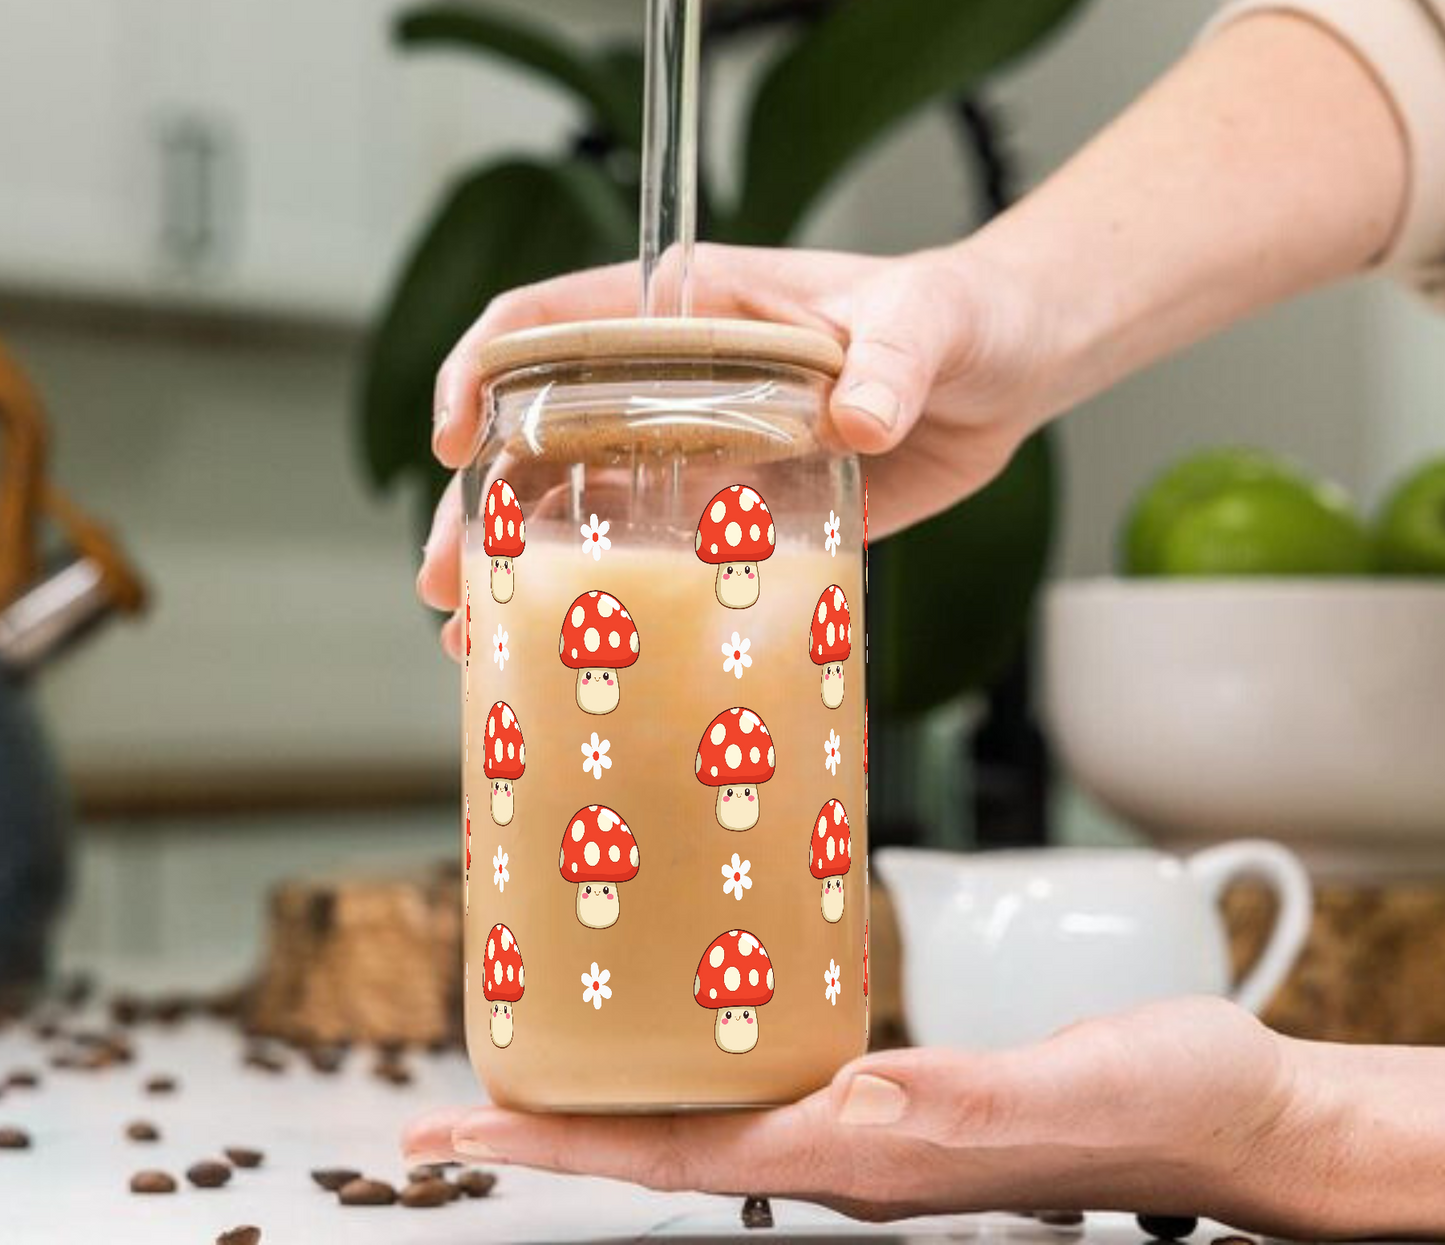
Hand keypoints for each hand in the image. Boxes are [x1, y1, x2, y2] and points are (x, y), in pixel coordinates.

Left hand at [404, 998, 1328, 1234]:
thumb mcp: (1053, 1091)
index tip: (456, 1131)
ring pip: (705, 1113)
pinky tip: (685, 1027)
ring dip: (614, 1094)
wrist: (1225, 1112)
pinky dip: (697, 1060)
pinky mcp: (900, 1088)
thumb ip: (958, 1101)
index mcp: (866, 1152)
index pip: (672, 1156)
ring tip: (545, 1056)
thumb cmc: (1156, 1101)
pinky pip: (766, 1079)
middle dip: (553, 1124)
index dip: (557, 1142)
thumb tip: (855, 1109)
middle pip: (661, 1140)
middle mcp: (847, 1146)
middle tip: (456, 1097)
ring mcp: (868, 1123)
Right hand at [418, 241, 1045, 657]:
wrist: (1012, 369)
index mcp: (695, 309)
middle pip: (541, 435)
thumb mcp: (930, 316)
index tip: (451, 436)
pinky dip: (612, 603)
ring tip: (477, 638)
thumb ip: (896, 355)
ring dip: (522, 569)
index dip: (484, 369)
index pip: (552, 321)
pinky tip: (574, 652)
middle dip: (479, 505)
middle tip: (448, 581)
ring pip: (584, 506)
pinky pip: (662, 556)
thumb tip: (862, 417)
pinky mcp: (745, 514)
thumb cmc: (965, 314)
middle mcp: (678, 380)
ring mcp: (704, 451)